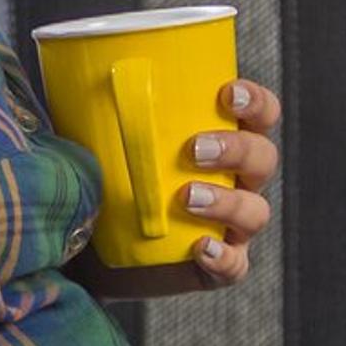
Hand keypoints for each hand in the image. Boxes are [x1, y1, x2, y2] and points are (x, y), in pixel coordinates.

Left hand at [63, 76, 276, 300]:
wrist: (90, 251)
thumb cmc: (106, 182)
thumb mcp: (102, 144)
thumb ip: (102, 115)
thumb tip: (83, 78)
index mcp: (222, 140)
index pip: (259, 115)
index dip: (255, 102)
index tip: (226, 94)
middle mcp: (236, 181)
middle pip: (263, 158)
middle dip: (236, 150)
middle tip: (194, 150)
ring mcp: (231, 226)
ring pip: (255, 211)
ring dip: (227, 202)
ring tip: (186, 198)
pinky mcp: (217, 266)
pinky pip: (235, 265)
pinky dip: (223, 256)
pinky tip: (200, 248)